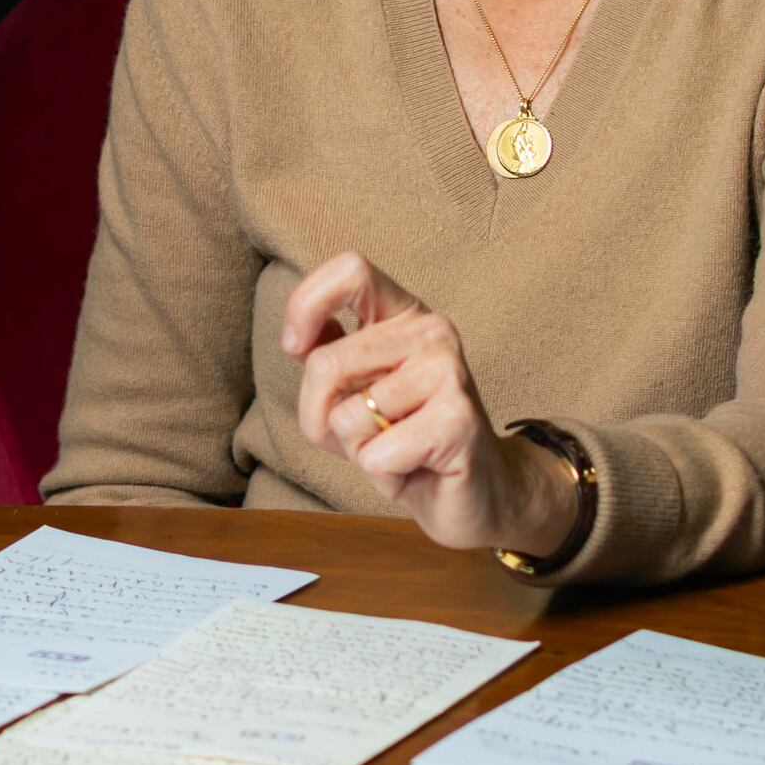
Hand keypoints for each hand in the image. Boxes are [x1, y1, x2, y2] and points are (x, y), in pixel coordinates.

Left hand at [280, 251, 575, 560]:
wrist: (471, 494)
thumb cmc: (403, 440)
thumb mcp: (352, 393)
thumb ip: (326, 359)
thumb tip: (299, 340)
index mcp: (404, 314)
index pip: (351, 270)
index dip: (307, 304)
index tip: (294, 347)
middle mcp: (431, 331)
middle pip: (327, 362)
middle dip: (320, 414)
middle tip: (362, 433)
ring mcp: (449, 371)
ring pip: (347, 416)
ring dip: (358, 449)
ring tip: (396, 448)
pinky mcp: (458, 419)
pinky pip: (376, 454)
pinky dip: (384, 474)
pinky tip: (415, 466)